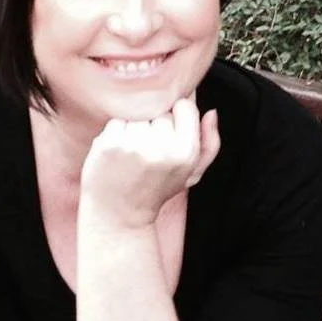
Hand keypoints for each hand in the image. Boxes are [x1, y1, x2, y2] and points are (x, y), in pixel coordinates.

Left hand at [79, 97, 220, 229]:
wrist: (119, 214)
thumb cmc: (157, 189)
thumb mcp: (192, 172)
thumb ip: (210, 143)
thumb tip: (212, 112)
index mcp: (186, 152)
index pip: (185, 106)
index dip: (177, 118)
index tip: (170, 136)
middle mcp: (161, 147)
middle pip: (160, 111)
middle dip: (155, 126)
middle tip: (150, 152)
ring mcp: (133, 145)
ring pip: (138, 114)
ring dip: (135, 128)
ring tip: (134, 153)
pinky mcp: (109, 144)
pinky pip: (117, 121)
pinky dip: (116, 133)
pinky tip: (118, 153)